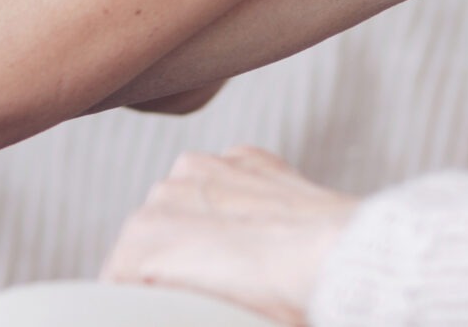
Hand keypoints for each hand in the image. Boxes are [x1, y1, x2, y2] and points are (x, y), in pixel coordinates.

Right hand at [102, 148, 357, 326]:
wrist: (348, 259)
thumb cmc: (283, 301)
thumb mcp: (214, 315)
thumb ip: (177, 304)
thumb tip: (174, 303)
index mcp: (145, 237)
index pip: (119, 276)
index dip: (139, 298)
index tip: (160, 309)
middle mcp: (167, 192)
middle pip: (148, 235)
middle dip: (168, 263)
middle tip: (204, 294)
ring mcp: (209, 165)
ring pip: (183, 201)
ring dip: (197, 228)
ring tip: (235, 266)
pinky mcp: (247, 157)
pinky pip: (224, 180)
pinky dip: (233, 203)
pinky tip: (259, 233)